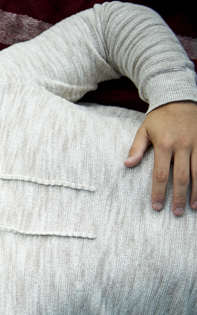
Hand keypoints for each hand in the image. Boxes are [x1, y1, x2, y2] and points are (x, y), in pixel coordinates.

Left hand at [125, 101, 196, 215]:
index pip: (160, 174)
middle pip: (182, 177)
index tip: (157, 206)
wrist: (180, 98)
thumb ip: (136, 148)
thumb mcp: (144, 130)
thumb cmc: (159, 118)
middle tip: (177, 213)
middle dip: (180, 197)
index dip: (159, 192)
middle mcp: (182, 146)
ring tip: (194, 207)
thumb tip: (127, 165)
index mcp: (164, 144)